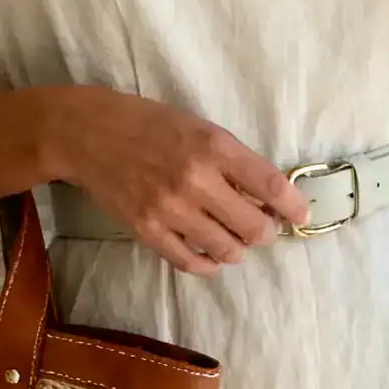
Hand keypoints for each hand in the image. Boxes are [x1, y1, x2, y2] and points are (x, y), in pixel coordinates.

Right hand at [53, 87, 309, 273]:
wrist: (88, 134)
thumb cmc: (149, 124)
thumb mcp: (198, 127)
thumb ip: (232, 160)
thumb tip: (268, 196)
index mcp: (213, 147)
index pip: (269, 185)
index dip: (292, 206)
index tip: (300, 215)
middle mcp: (195, 180)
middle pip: (253, 226)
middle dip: (265, 233)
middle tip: (262, 229)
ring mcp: (170, 209)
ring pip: (226, 250)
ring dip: (238, 249)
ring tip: (234, 239)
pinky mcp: (148, 230)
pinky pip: (190, 262)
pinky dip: (209, 264)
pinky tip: (212, 257)